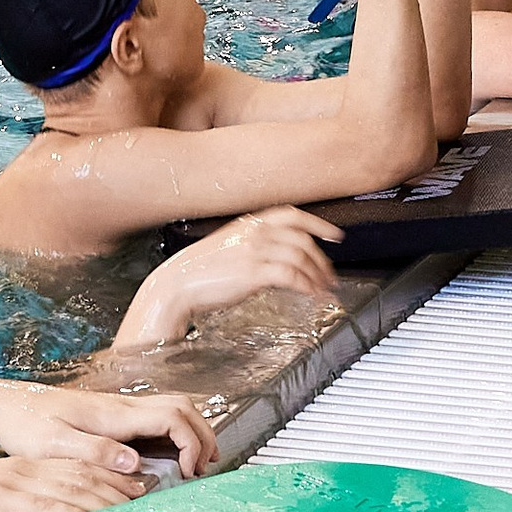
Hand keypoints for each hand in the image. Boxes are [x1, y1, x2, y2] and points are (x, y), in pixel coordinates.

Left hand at [0, 378, 217, 477]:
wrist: (3, 405)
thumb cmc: (24, 425)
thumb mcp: (54, 446)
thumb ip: (96, 453)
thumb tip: (135, 465)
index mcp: (113, 414)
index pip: (173, 417)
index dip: (192, 443)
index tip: (191, 472)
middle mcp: (122, 406)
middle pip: (182, 407)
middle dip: (204, 434)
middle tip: (207, 468)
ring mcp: (118, 408)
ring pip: (172, 408)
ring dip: (192, 431)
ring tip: (198, 463)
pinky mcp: (112, 415)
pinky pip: (157, 417)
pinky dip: (175, 432)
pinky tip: (169, 455)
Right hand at [0, 447, 156, 511]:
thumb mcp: (0, 500)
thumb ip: (29, 503)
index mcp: (28, 466)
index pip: (78, 470)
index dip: (110, 478)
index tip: (137, 489)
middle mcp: (27, 468)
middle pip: (81, 475)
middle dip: (116, 486)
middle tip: (146, 498)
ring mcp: (14, 479)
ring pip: (69, 487)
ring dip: (103, 498)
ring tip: (131, 508)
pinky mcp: (1, 495)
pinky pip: (42, 504)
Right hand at [115, 208, 345, 348]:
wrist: (177, 284)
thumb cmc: (200, 271)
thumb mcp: (230, 247)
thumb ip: (254, 245)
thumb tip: (279, 258)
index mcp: (249, 223)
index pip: (292, 216)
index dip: (318, 224)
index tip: (335, 235)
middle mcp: (254, 232)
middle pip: (302, 240)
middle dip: (322, 259)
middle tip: (331, 276)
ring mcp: (254, 251)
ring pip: (300, 258)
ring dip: (317, 276)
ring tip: (323, 290)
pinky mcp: (253, 273)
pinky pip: (291, 276)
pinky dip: (307, 286)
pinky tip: (311, 294)